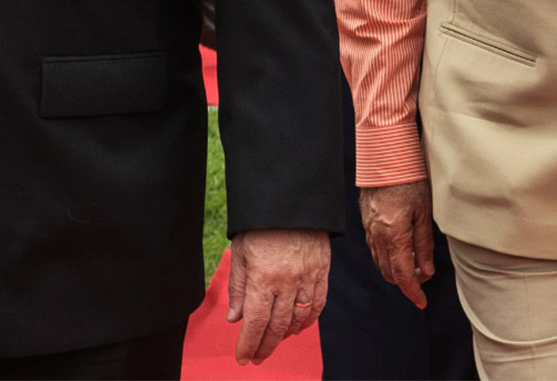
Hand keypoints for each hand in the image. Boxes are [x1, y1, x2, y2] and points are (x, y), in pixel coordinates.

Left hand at [226, 228, 328, 364]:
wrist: (291, 200)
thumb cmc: (260, 225)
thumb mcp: (240, 252)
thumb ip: (238, 287)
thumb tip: (235, 319)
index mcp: (262, 278)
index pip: (255, 323)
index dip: (248, 344)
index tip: (243, 357)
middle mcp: (286, 282)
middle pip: (276, 326)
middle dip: (265, 345)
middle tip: (257, 357)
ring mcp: (307, 277)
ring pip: (298, 318)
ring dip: (285, 335)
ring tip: (274, 341)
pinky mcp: (322, 270)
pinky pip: (318, 304)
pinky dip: (308, 320)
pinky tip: (298, 327)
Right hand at [359, 180, 435, 309]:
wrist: (384, 157)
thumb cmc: (408, 180)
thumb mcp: (424, 212)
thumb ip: (424, 244)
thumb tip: (427, 271)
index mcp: (394, 235)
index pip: (402, 275)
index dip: (413, 292)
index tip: (421, 302)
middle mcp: (377, 236)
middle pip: (389, 273)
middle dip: (406, 281)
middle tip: (424, 276)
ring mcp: (369, 229)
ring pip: (380, 262)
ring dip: (396, 269)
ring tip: (416, 262)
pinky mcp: (366, 222)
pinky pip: (374, 249)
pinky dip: (387, 257)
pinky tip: (401, 248)